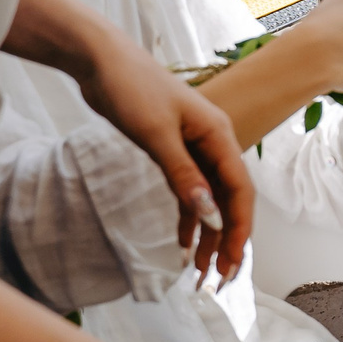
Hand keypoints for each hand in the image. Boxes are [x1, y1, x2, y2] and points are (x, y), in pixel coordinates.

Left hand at [83, 39, 254, 281]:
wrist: (103, 61)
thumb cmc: (132, 89)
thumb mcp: (156, 135)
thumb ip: (182, 175)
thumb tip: (208, 215)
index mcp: (218, 136)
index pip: (239, 192)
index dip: (238, 230)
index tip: (231, 264)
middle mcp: (213, 144)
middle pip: (228, 201)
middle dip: (226, 241)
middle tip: (218, 280)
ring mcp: (194, 148)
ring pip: (209, 200)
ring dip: (208, 235)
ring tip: (200, 272)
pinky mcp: (173, 151)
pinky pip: (189, 192)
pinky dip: (188, 219)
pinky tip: (183, 245)